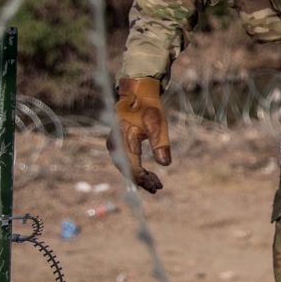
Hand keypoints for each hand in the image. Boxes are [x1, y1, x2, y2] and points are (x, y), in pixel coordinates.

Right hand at [110, 77, 171, 193]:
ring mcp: (115, 145)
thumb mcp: (158, 124)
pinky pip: (126, 161)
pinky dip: (136, 168)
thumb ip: (160, 144)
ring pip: (126, 167)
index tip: (158, 186)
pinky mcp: (118, 144)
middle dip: (143, 181)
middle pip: (128, 170)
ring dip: (140, 176)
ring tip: (155, 183)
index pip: (132, 168)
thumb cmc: (148, 108)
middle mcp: (115, 145)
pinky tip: (148, 173)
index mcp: (123, 141)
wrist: (137, 94)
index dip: (144, 180)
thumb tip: (165, 164)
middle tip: (158, 187)